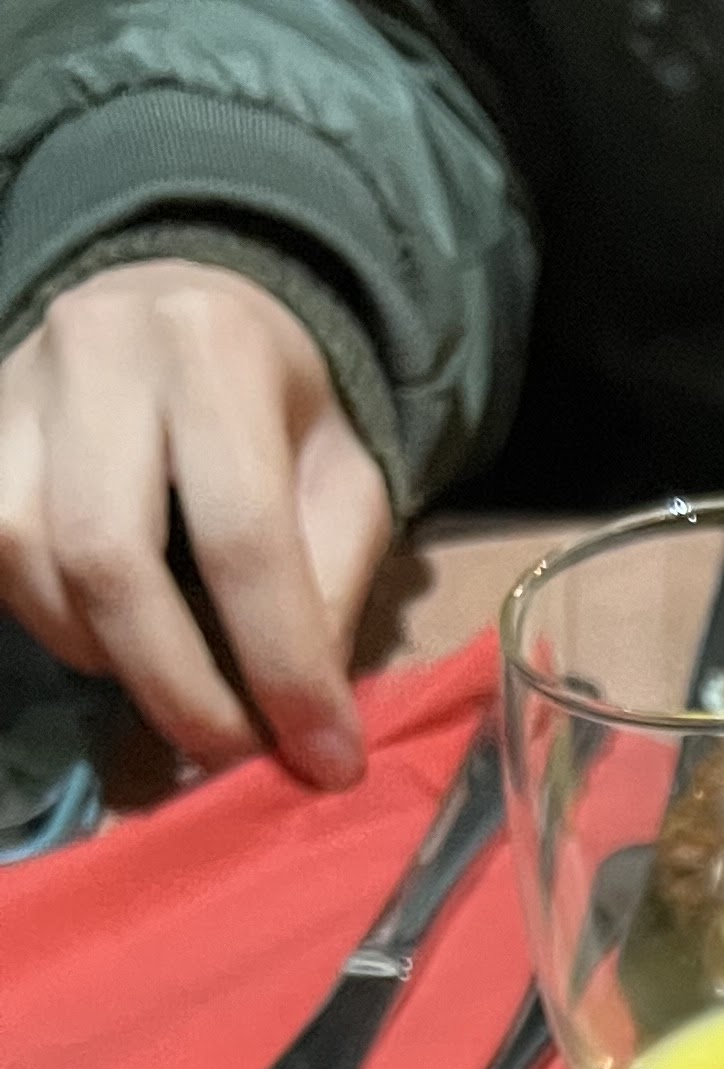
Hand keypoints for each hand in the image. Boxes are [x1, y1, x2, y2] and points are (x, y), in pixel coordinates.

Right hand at [0, 259, 393, 785]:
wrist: (180, 310)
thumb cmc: (278, 412)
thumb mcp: (346, 481)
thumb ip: (332, 586)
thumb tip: (304, 715)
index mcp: (216, 350)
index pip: (244, 539)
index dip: (282, 668)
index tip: (322, 758)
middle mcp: (99, 348)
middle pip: (110, 558)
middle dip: (177, 686)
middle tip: (232, 752)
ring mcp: (17, 384)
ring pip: (32, 563)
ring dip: (108, 657)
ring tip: (177, 682)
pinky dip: (54, 622)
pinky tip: (110, 636)